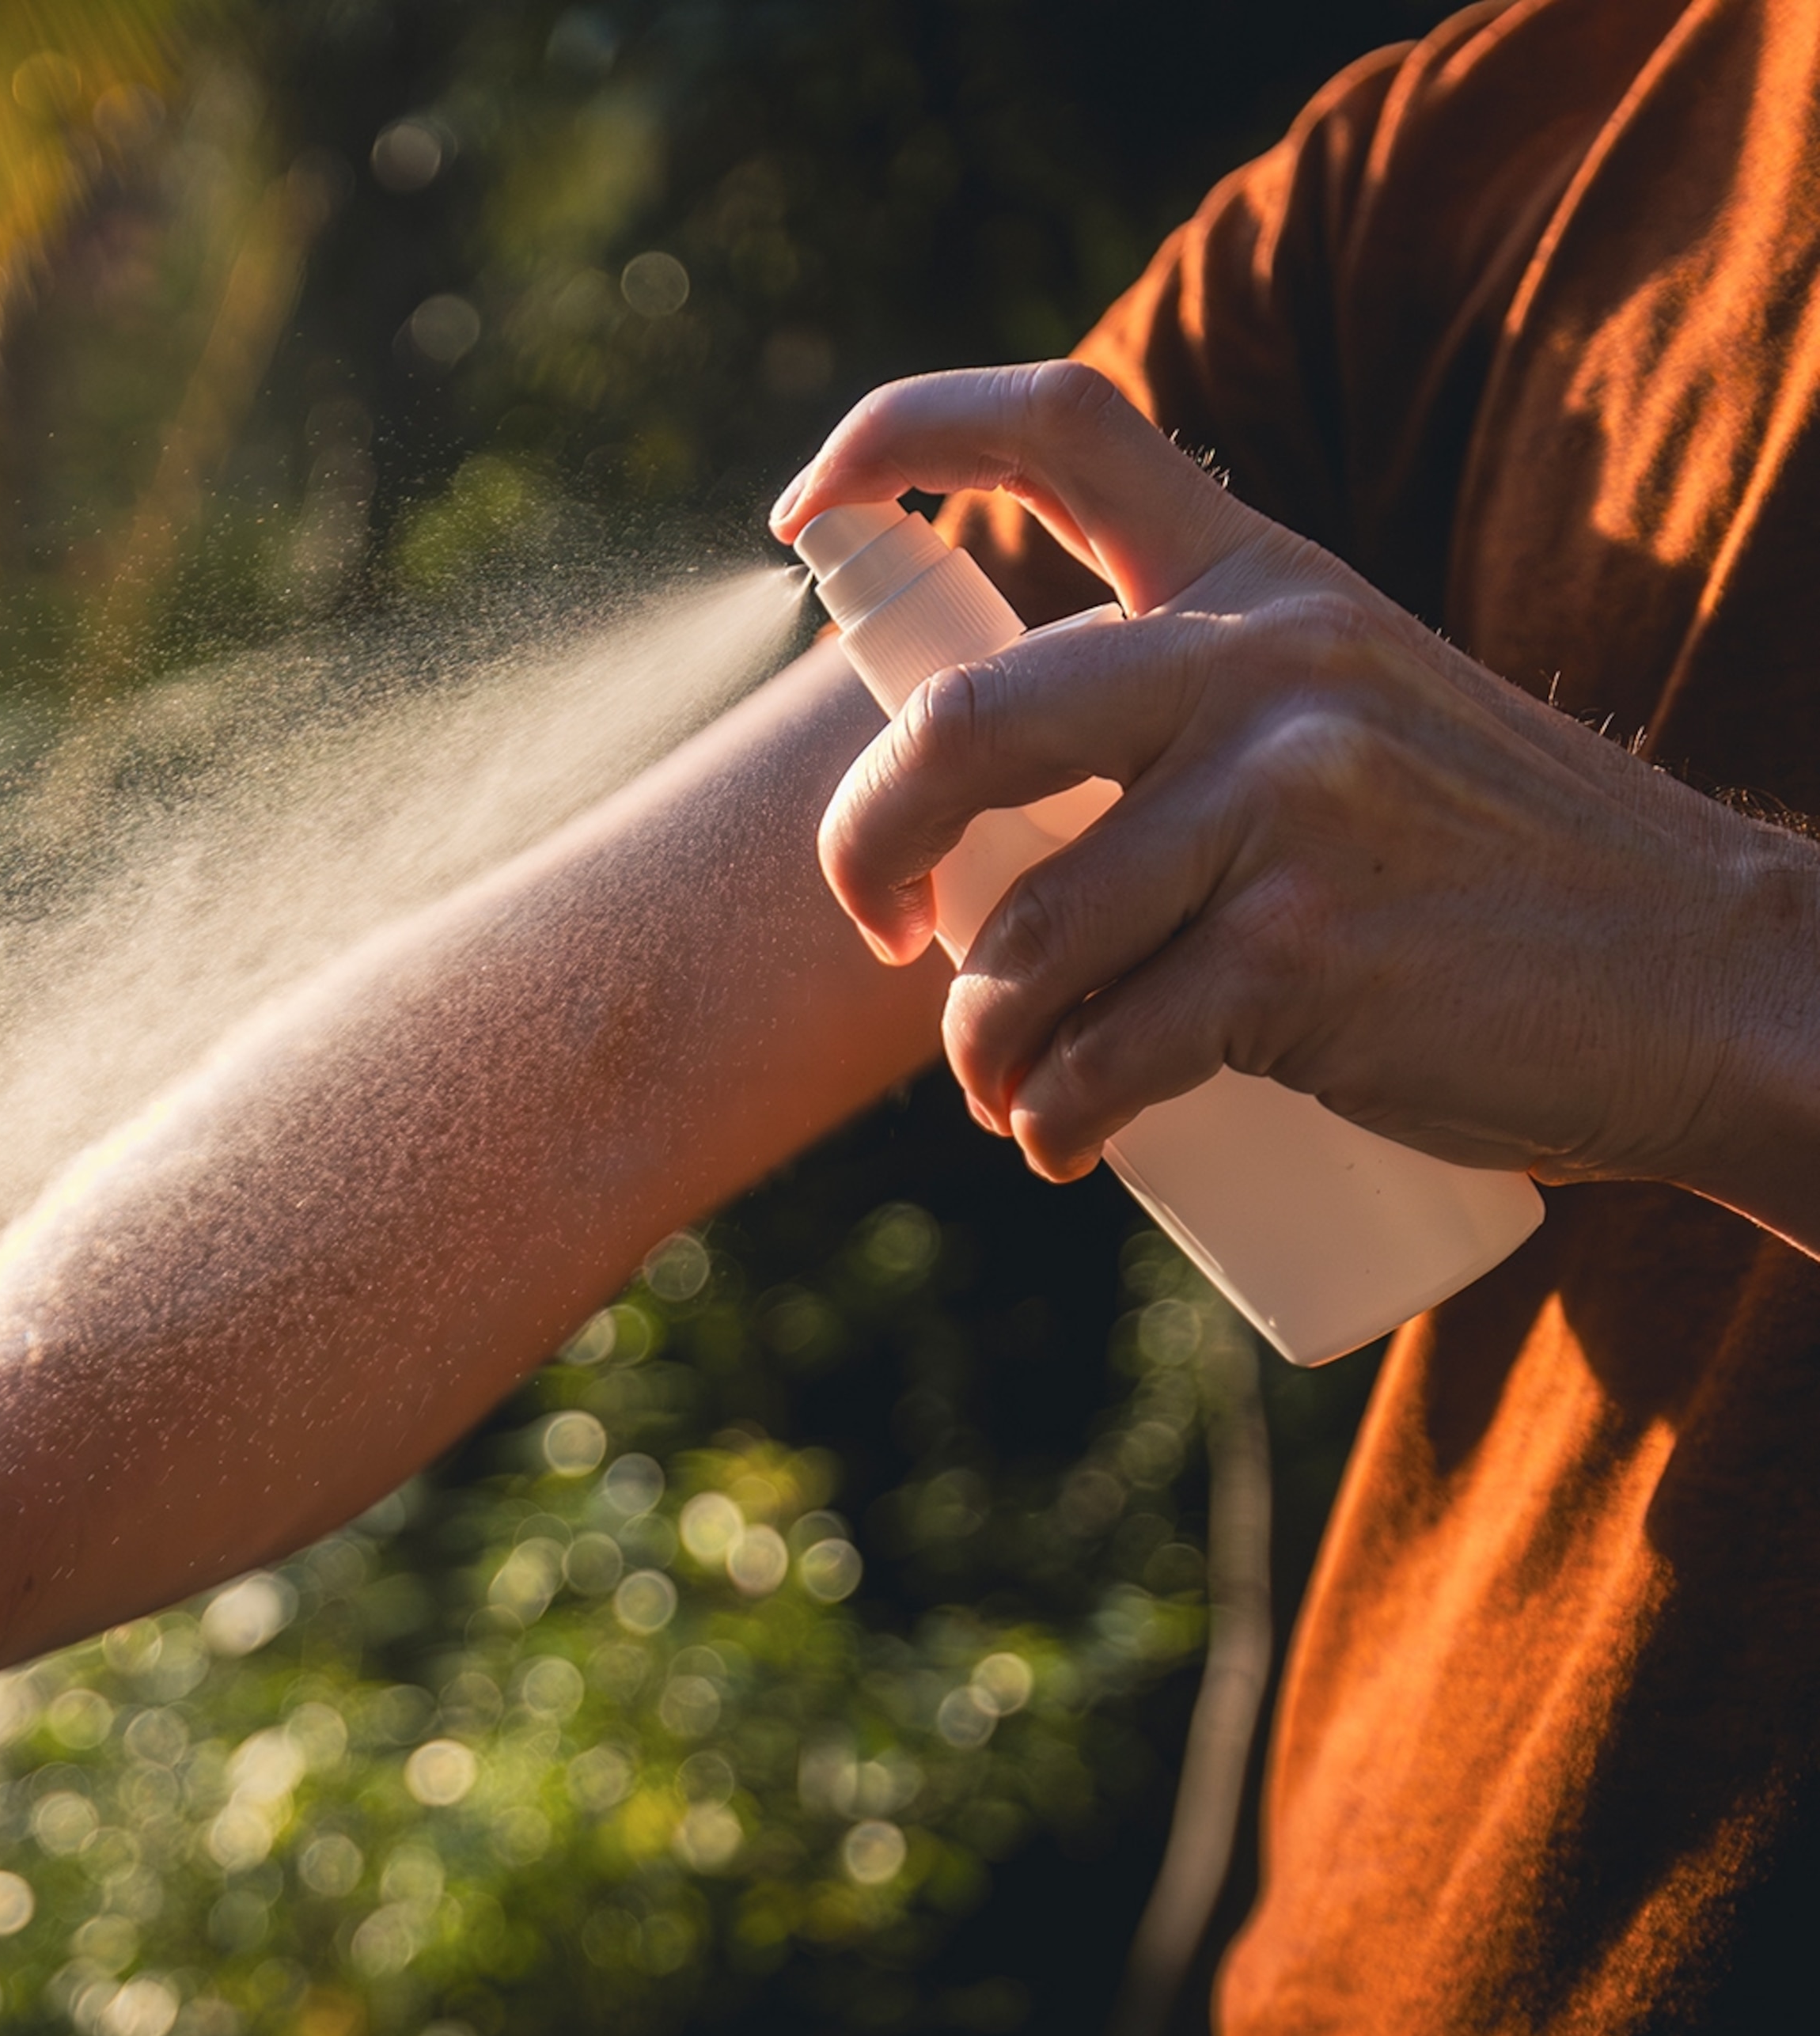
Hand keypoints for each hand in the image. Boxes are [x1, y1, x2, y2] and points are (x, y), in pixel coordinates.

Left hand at [773, 362, 1819, 1237]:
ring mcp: (1286, 805)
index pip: (1061, 425)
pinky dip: (1055, 1120)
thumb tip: (995, 840)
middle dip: (864, 847)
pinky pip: (1100, 1053)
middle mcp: (1266, 665)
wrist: (1700, 981)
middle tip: (878, 928)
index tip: (804, 512)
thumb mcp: (1364, 716)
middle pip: (961, 729)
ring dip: (981, 1047)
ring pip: (1023, 940)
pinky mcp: (1301, 954)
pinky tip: (1068, 1142)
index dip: (893, 440)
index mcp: (1269, 581)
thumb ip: (1213, 716)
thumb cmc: (1502, 875)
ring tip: (1016, 1094)